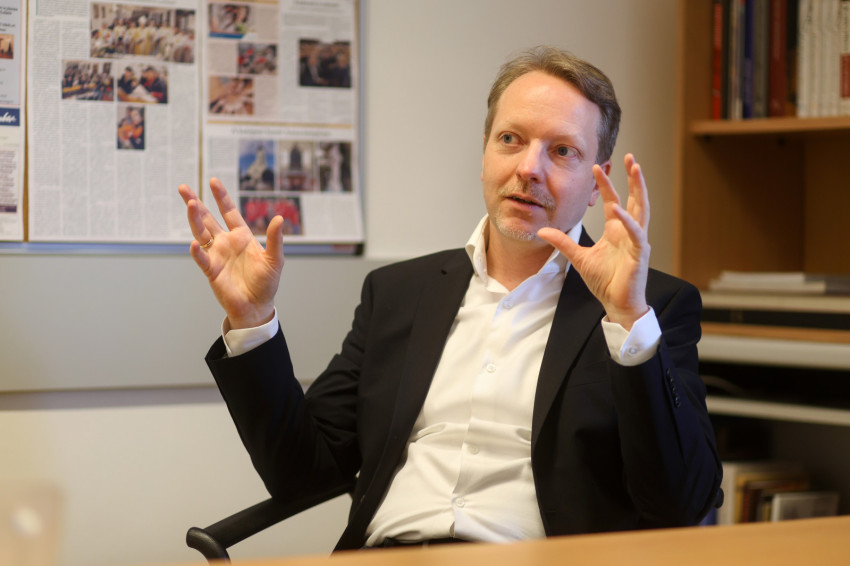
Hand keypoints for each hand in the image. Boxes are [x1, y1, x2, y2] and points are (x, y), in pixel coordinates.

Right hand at [178, 178, 284, 328]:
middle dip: (195, 203)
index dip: (221, 197)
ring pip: (201, 233)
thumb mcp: (275, 259)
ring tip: (190, 204)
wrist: (257, 306)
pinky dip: (197, 252)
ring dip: (195, 219)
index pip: (228, 212)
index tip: (213, 181)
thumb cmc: (266, 283)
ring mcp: (216, 255)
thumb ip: (275, 239)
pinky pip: (201, 258)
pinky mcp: (211, 271)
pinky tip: (194, 244)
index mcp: (241, 236)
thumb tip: (280, 217)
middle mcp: (226, 243)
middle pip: (207, 218)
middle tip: (183, 188)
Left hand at [538, 154, 649, 328]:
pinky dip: (628, 222)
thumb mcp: (578, 257)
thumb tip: (542, 230)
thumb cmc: (605, 281)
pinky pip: (636, 234)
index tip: (596, 166)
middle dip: (633, 178)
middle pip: (634, 198)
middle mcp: (629, 232)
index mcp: (617, 230)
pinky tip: (619, 210)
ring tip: (635, 170)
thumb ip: (562, 242)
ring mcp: (637, 241)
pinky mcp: (640, 254)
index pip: (614, 200)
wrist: (617, 303)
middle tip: (630, 157)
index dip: (606, 184)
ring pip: (642, 209)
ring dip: (639, 189)